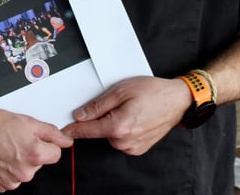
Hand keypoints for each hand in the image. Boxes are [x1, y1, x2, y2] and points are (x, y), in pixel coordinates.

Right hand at [0, 101, 73, 191]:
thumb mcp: (27, 121)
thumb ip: (51, 132)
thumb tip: (66, 140)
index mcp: (34, 155)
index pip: (56, 154)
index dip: (46, 143)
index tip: (36, 139)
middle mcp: (24, 172)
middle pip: (39, 163)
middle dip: (31, 152)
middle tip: (15, 139)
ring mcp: (10, 181)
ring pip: (24, 172)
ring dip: (18, 161)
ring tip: (4, 146)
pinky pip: (9, 179)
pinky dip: (6, 170)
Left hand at [62, 76, 188, 154]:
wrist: (177, 100)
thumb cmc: (153, 92)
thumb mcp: (121, 90)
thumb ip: (98, 105)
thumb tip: (80, 115)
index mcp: (118, 126)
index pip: (87, 130)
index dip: (73, 129)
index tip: (62, 130)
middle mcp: (125, 140)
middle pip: (99, 132)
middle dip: (100, 118)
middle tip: (116, 102)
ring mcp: (132, 147)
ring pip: (110, 136)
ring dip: (112, 124)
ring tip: (129, 108)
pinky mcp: (138, 149)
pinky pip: (121, 140)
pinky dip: (122, 130)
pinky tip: (133, 117)